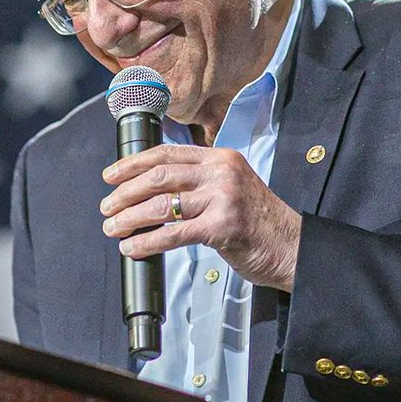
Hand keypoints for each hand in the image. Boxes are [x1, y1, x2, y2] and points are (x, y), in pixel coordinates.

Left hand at [99, 144, 301, 291]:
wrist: (293, 247)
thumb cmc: (258, 222)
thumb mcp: (231, 187)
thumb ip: (199, 182)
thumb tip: (152, 190)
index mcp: (220, 158)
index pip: (167, 153)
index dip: (133, 163)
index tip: (111, 175)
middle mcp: (221, 172)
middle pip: (160, 176)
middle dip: (126, 191)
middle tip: (107, 205)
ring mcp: (223, 198)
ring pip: (162, 204)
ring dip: (130, 217)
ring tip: (113, 227)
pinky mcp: (223, 227)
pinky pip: (174, 234)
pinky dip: (147, 242)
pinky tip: (133, 248)